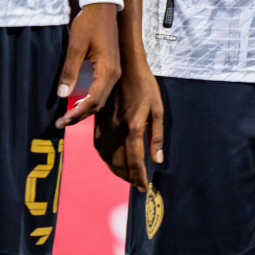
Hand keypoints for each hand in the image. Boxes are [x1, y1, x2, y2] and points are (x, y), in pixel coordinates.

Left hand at [56, 2, 119, 128]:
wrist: (103, 7)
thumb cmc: (90, 24)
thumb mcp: (76, 47)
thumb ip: (70, 72)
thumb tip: (62, 95)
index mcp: (108, 70)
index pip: (94, 100)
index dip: (77, 113)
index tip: (62, 121)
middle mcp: (115, 73)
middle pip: (99, 103)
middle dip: (80, 115)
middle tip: (61, 123)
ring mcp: (115, 71)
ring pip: (102, 98)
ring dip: (86, 109)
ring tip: (68, 116)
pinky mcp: (112, 67)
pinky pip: (103, 90)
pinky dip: (91, 100)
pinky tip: (79, 102)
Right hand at [95, 58, 163, 190]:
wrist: (123, 66)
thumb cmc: (145, 86)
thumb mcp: (157, 108)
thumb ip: (156, 135)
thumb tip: (157, 160)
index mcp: (133, 127)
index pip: (135, 160)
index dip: (139, 177)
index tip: (143, 188)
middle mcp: (116, 130)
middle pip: (119, 162)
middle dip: (128, 177)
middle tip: (137, 184)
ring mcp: (105, 127)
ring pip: (107, 157)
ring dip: (116, 170)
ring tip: (126, 177)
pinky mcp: (97, 122)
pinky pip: (99, 147)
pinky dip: (105, 159)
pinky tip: (111, 161)